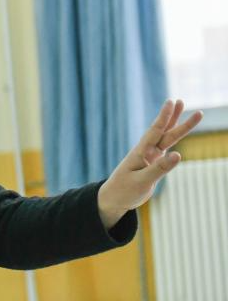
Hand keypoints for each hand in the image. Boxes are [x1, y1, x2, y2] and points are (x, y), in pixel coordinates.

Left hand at [97, 99, 202, 227]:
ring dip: (176, 125)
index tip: (171, 102)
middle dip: (174, 118)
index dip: (163, 117)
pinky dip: (173, 139)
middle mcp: (146, 152)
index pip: (155, 131)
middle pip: (164, 132)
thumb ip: (160, 168)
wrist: (114, 200)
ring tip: (186, 110)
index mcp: (141, 153)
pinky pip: (166, 148)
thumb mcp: (142, 181)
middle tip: (182, 100)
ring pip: (167, 138)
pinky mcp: (153, 164)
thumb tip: (179, 154)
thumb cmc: (124, 191)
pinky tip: (178, 131)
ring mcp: (150, 157)